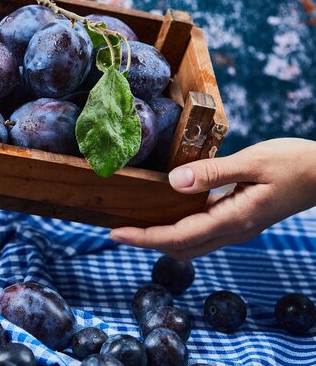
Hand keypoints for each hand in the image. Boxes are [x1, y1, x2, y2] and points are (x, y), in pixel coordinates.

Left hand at [109, 138, 315, 259]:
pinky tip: (165, 213)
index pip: (178, 237)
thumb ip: (212, 173)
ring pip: (190, 244)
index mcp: (233, 219)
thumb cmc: (294, 163)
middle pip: (180, 248)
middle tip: (115, 230)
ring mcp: (237, 228)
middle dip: (145, 242)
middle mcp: (233, 231)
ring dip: (160, 238)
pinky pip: (201, 233)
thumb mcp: (253, 161)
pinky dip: (177, 229)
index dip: (144, 238)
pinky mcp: (239, 220)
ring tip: (133, 225)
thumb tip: (173, 183)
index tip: (115, 233)